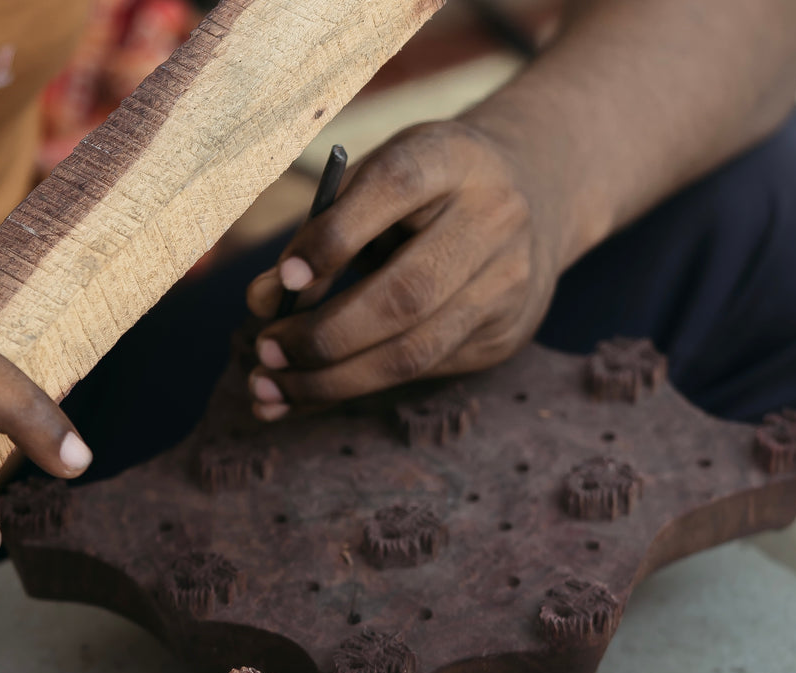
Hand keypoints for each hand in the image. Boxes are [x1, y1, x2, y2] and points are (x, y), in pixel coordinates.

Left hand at [243, 119, 563, 419]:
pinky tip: (309, 393)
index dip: (334, 237)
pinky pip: (422, 373)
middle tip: (265, 353)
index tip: (281, 280)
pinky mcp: (505, 332)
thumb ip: (319, 229)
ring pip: (414, 352)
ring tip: (272, 388)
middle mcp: (494, 218)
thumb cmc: (426, 191)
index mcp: (453, 157)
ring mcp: (507, 282)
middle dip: (325, 336)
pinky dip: (355, 387)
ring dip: (334, 380)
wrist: (534, 199)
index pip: (395, 188)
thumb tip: (262, 301)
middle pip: (406, 295)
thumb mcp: (377, 183)